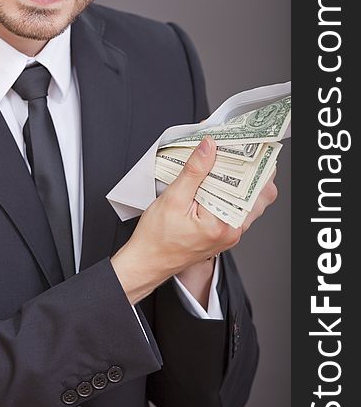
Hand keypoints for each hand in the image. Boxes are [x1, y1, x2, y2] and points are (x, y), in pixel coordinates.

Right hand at [111, 137, 240, 303]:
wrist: (147, 262)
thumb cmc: (157, 238)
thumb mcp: (173, 199)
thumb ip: (194, 171)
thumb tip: (209, 147)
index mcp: (225, 224)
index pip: (254, 187)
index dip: (253, 162)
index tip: (245, 144)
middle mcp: (233, 230)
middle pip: (259, 193)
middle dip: (250, 168)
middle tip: (235, 150)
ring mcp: (230, 233)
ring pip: (249, 200)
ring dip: (241, 180)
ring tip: (223, 162)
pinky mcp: (224, 232)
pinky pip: (236, 207)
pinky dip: (231, 191)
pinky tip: (216, 180)